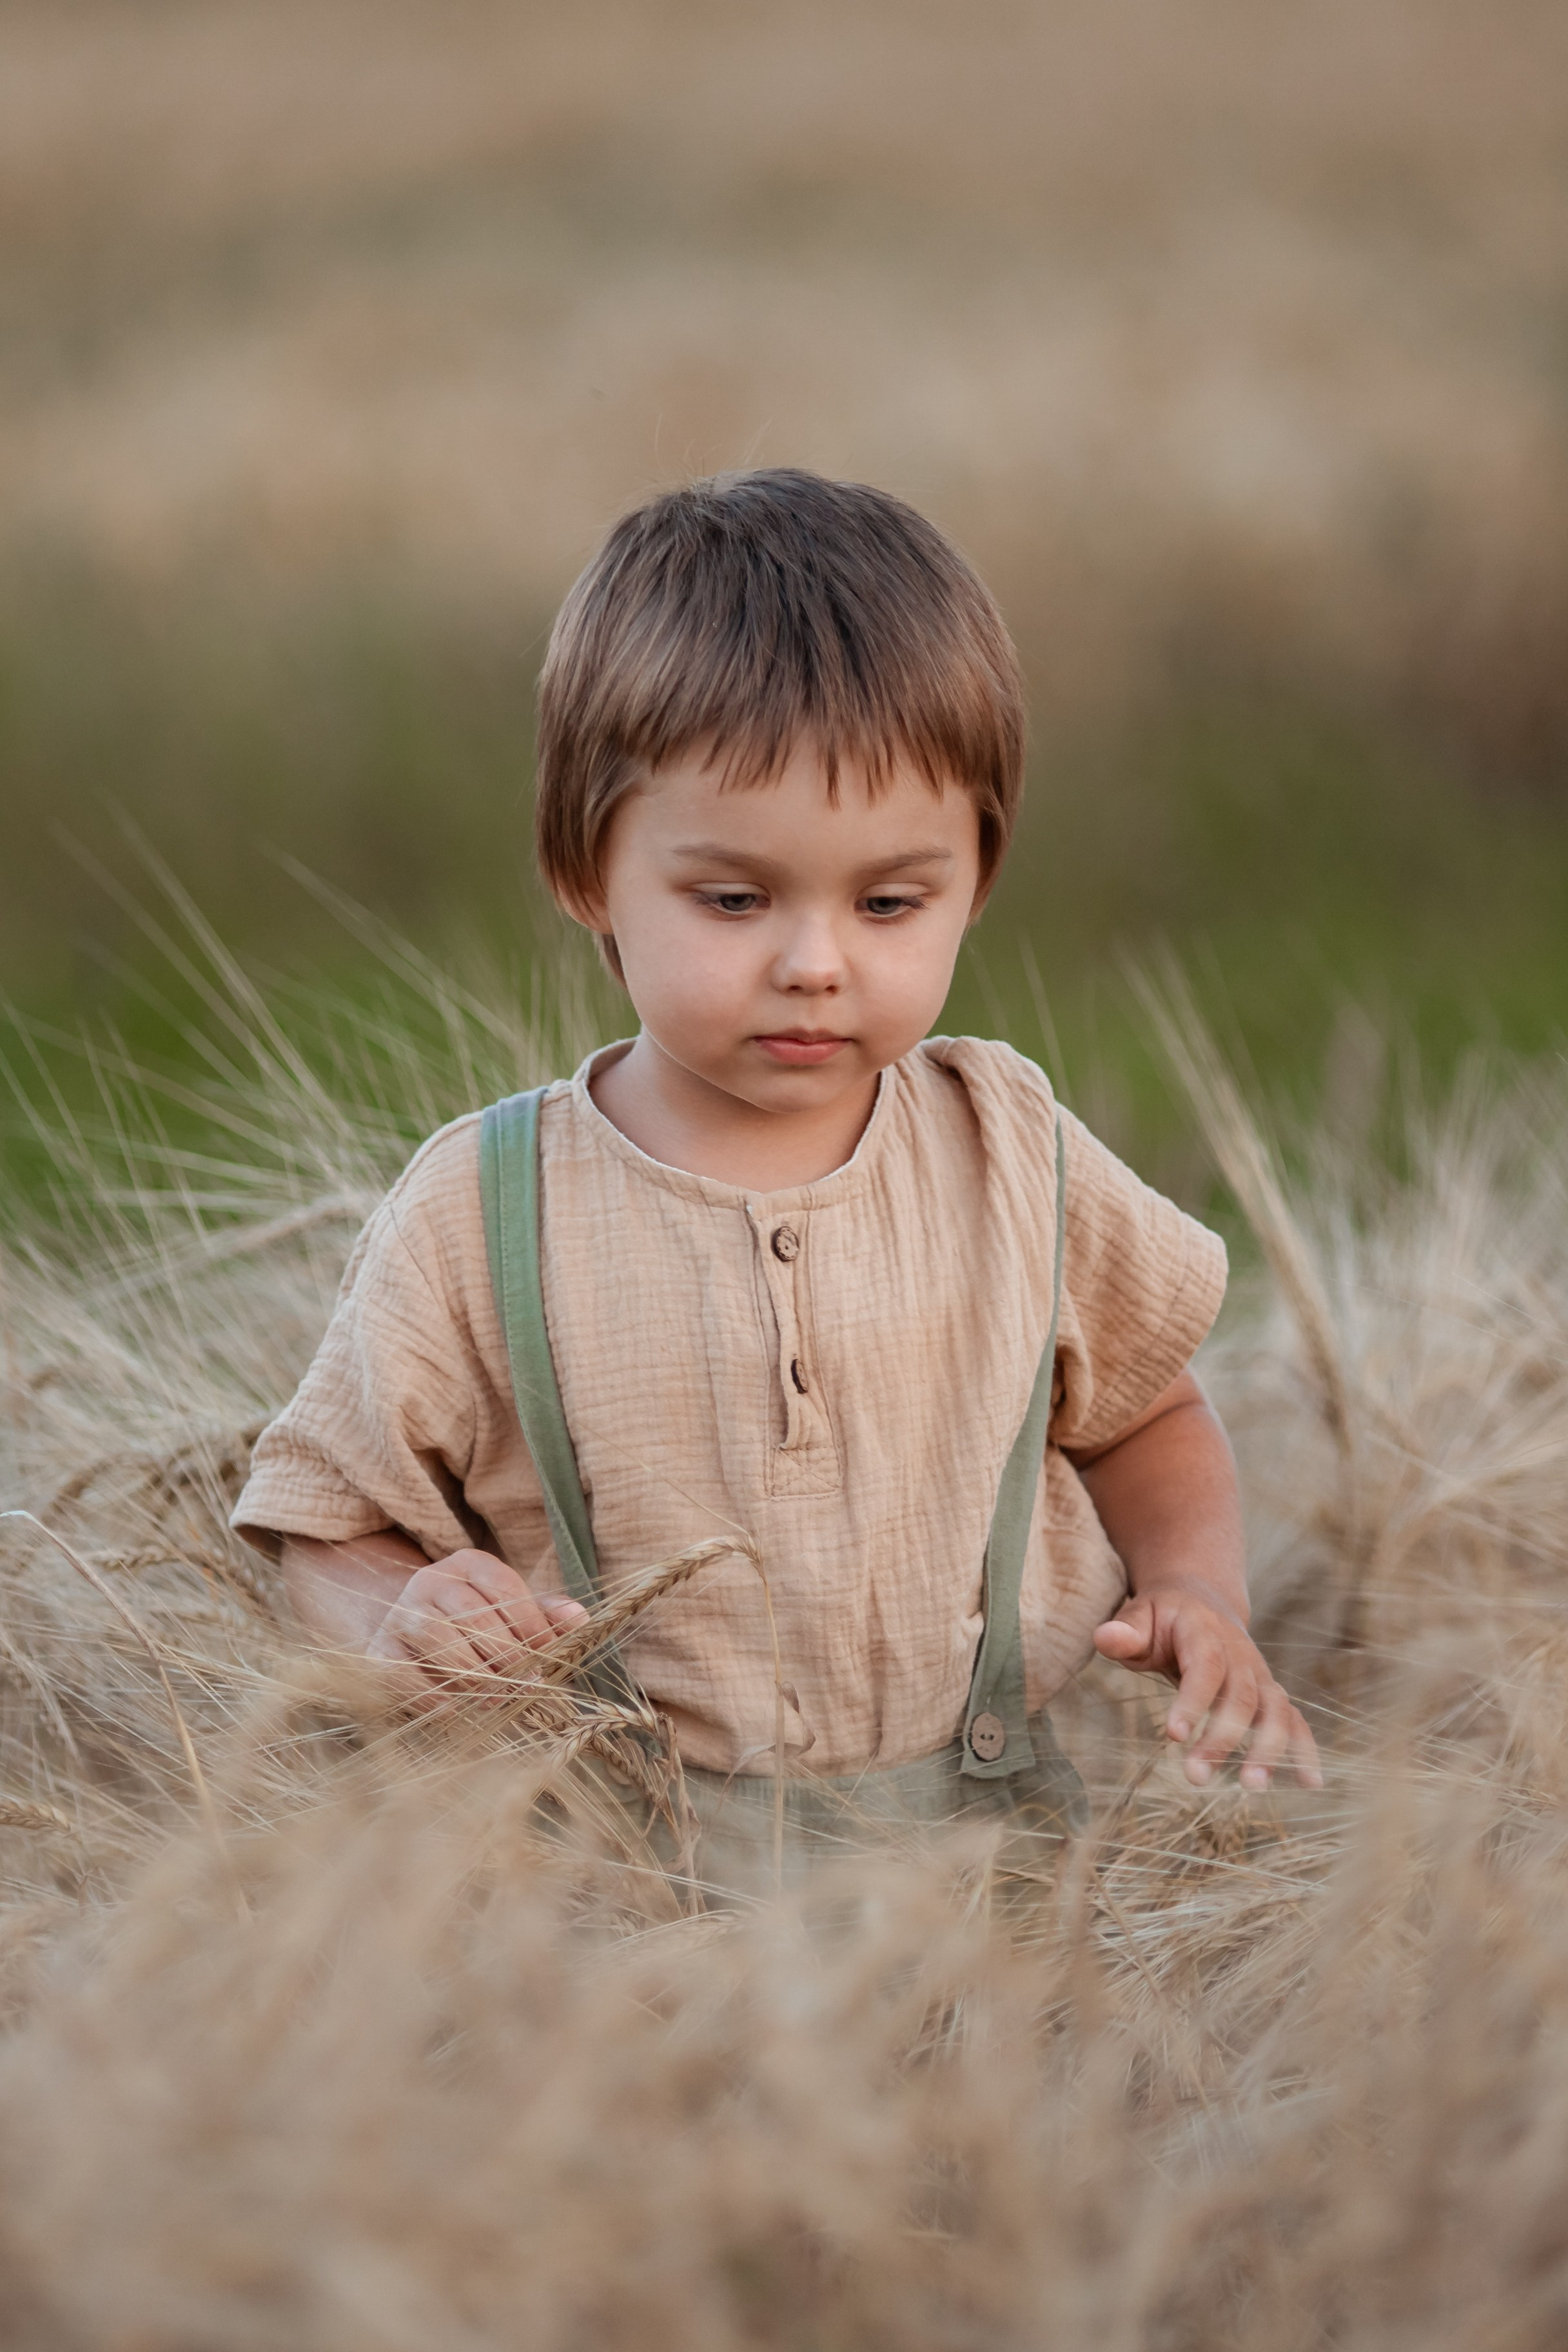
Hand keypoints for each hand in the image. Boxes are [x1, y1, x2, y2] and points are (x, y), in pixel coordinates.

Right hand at [366, 1548, 588, 1691]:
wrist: (413, 1635)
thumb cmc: (477, 1625)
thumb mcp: (513, 1613)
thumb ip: (546, 1616)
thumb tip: (580, 1618)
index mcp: (468, 1563)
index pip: (504, 1585)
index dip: (531, 1623)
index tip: (550, 1656)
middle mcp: (430, 1580)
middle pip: (473, 1615)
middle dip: (507, 1656)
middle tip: (529, 1685)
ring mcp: (400, 1613)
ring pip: (439, 1640)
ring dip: (474, 1675)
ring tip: (497, 1698)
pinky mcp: (379, 1649)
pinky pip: (402, 1672)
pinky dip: (431, 1694)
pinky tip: (456, 1708)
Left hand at [1093, 1581, 1321, 1790]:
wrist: (1200, 1599)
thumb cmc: (1161, 1617)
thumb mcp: (1138, 1614)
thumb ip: (1125, 1631)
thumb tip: (1105, 1638)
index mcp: (1206, 1631)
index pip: (1205, 1667)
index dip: (1193, 1701)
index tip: (1174, 1735)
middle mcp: (1241, 1653)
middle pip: (1242, 1696)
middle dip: (1224, 1738)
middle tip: (1197, 1777)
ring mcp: (1260, 1674)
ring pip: (1275, 1710)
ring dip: (1269, 1749)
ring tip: (1252, 1787)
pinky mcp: (1270, 1694)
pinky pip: (1293, 1720)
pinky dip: (1304, 1748)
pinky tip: (1310, 1782)